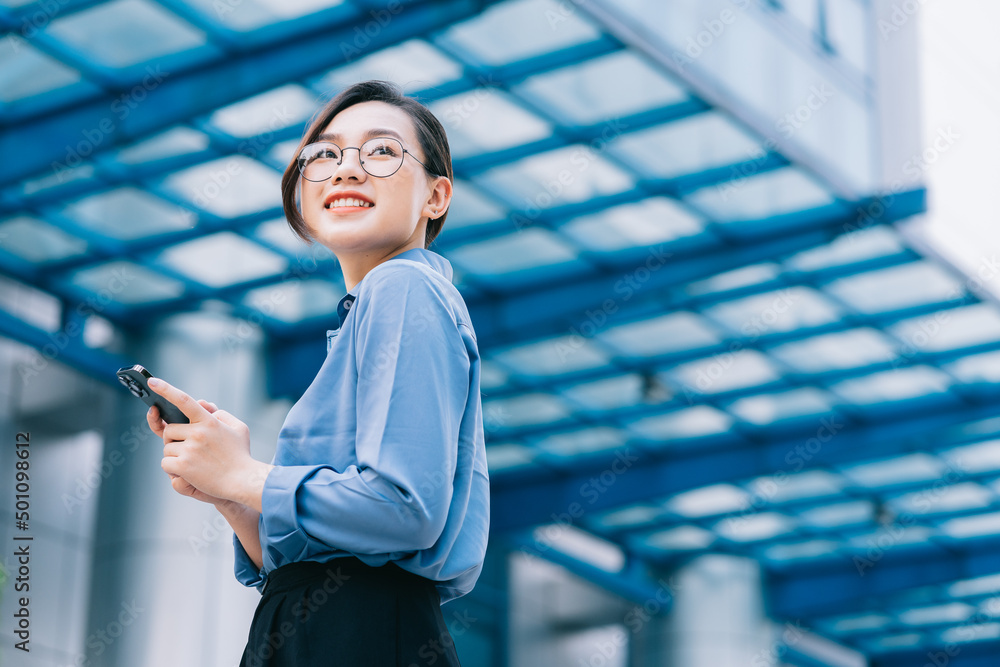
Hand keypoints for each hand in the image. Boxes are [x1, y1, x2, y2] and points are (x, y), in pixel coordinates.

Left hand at [147, 377, 272, 508]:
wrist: (243, 481)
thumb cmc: (241, 455)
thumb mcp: (238, 428)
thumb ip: (220, 414)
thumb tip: (203, 405)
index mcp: (209, 421)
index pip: (184, 400)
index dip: (166, 390)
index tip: (152, 382)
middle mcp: (198, 432)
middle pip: (169, 431)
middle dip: (174, 439)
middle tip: (189, 448)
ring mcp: (189, 449)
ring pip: (167, 448)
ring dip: (175, 455)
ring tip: (194, 463)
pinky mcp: (183, 465)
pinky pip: (166, 463)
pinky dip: (173, 469)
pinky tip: (189, 472)